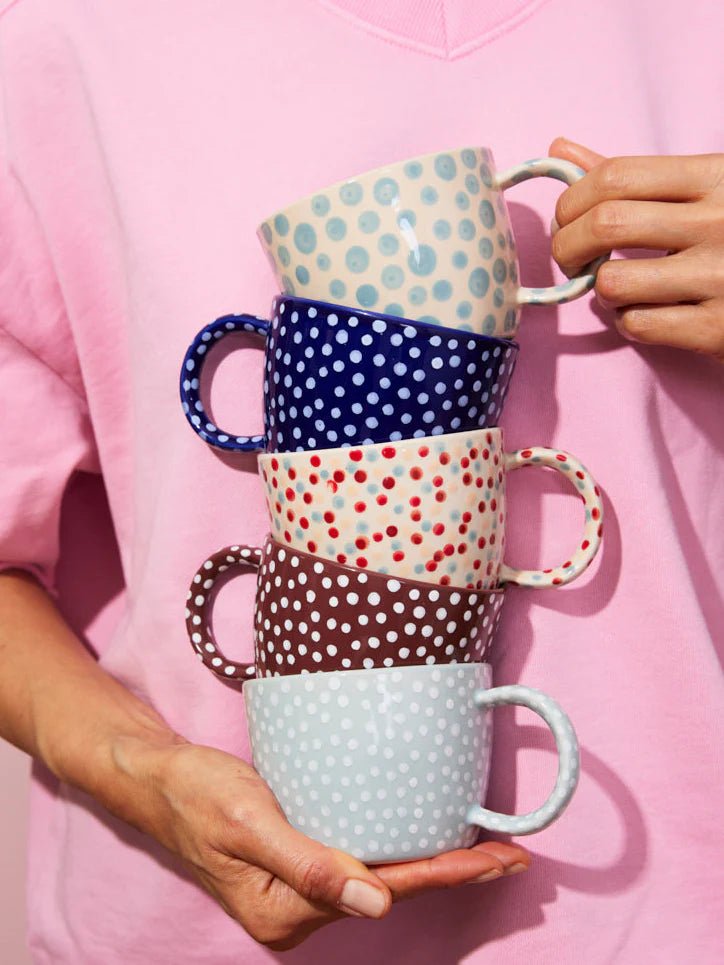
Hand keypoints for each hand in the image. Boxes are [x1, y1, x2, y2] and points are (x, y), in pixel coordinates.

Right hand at [120, 739, 529, 950]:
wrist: (159, 779)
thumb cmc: (197, 796)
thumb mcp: (249, 825)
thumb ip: (310, 867)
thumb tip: (378, 905)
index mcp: (288, 911)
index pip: (385, 889)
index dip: (446, 873)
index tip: (498, 860)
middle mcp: (300, 908)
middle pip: (393, 886)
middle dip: (453, 871)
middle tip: (512, 854)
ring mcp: (300, 886)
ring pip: (381, 873)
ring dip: (432, 859)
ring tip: (484, 846)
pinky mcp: (300, 859)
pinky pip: (360, 856)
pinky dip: (400, 845)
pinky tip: (423, 833)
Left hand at [548, 136, 723, 360]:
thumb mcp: (699, 191)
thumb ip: (630, 176)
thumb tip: (560, 150)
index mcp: (715, 178)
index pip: (616, 175)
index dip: (573, 199)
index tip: (568, 219)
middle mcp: (720, 222)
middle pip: (605, 224)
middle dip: (568, 247)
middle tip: (574, 260)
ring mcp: (720, 276)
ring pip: (613, 282)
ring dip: (601, 291)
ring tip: (621, 288)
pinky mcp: (716, 327)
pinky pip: (636, 324)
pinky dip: (627, 322)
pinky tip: (647, 313)